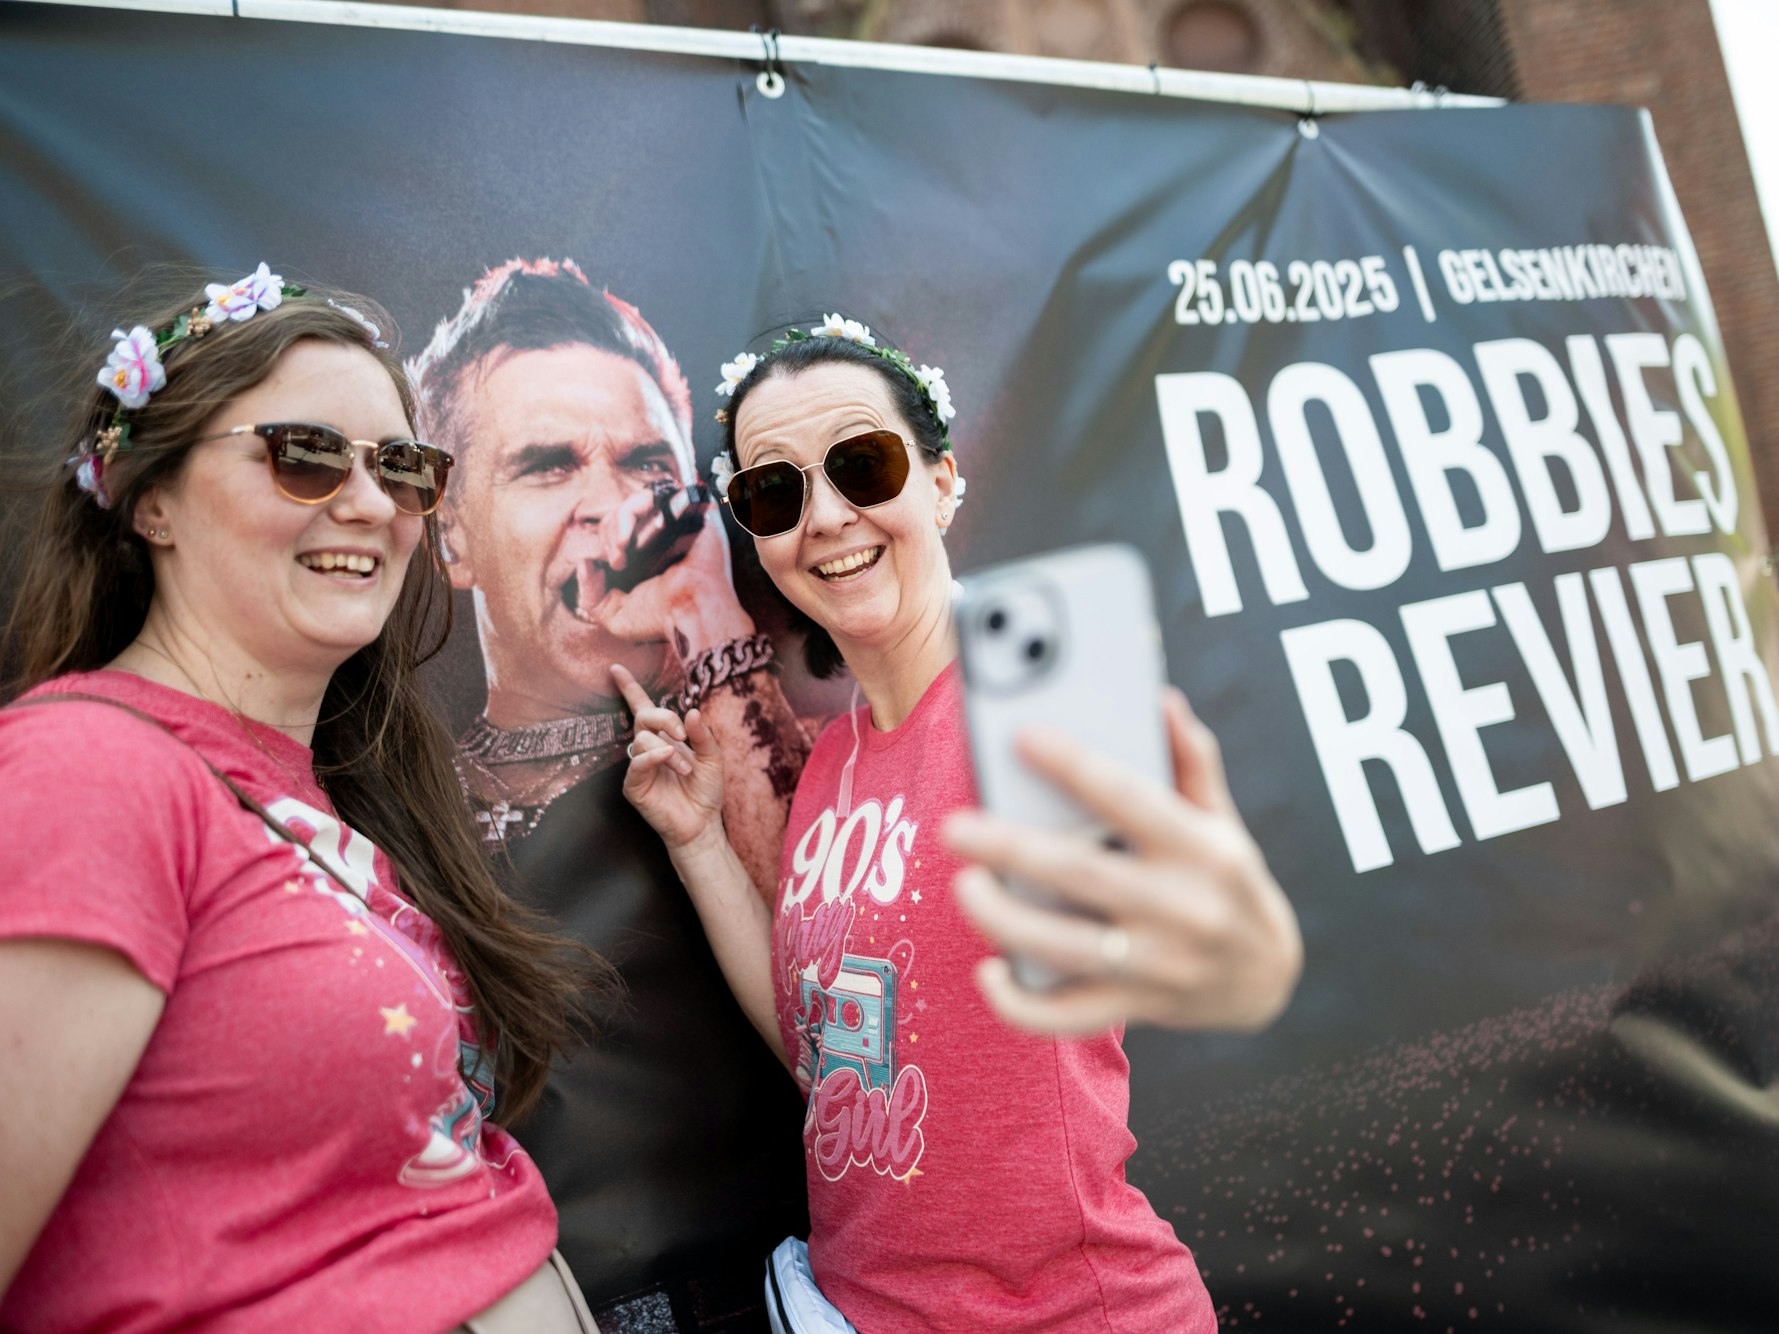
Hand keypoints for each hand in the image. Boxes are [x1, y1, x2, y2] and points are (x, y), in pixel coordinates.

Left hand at [603, 497, 752, 655]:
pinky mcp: (685, 511)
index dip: (603, 544)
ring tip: (622, 550)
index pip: (613, 532)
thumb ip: (590, 594)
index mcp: (643, 555)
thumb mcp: (614, 616)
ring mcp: (672, 522)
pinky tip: (628, 539)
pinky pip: (655, 494)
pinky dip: (632, 511)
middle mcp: (658, 536)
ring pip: (633, 503)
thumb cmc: (660, 619)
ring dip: (618, 525)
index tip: (609, 568)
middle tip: (618, 562)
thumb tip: (583, 563)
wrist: (692, 613)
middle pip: (619, 515)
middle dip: (608, 536)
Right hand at [612, 663, 726, 853]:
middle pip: (643, 717)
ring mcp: (639, 767)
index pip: (642, 707)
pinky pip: (637, 763)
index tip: (616, 667)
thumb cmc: (706, 791)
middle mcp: (648, 748)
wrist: (703, 824)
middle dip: (664, 718)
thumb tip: (690, 711)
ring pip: (641, 740)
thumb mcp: (713, 757)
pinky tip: (669, 756)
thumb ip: (702, 734)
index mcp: (665, 737)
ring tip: (686, 768)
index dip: (629, 687)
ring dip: (668, 748)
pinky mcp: (634, 786)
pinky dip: (653, 756)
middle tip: (682, 734)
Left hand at [943, 687, 1301, 1035]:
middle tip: (954, 828)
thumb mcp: (1221, 818)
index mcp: (1202, 848)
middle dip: (1011, 849)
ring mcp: (1158, 965)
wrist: (1266, 978)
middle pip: (1082, 875)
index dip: (1074, 766)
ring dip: (1006, 920)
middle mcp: (1182, 907)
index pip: (1130, 799)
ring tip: (964, 886)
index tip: (1021, 737)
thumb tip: (1161, 699)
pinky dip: (1021, 1004)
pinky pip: (1068, 1016)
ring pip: (1067, 947)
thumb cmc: (1226, 882)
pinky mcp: (1135, 1007)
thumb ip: (1190, 760)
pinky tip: (988, 972)